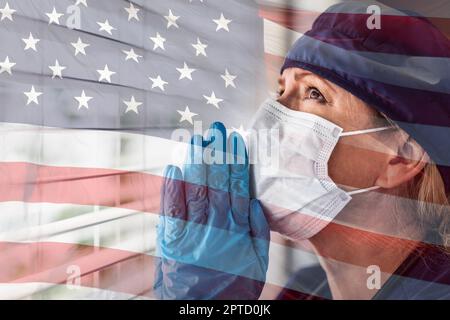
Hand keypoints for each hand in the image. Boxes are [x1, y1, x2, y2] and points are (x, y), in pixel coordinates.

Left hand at [154, 122, 269, 299]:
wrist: (201, 314)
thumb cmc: (231, 289)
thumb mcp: (258, 266)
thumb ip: (258, 233)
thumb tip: (255, 203)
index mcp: (238, 233)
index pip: (238, 189)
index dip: (237, 163)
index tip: (236, 141)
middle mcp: (214, 230)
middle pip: (216, 185)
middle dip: (216, 154)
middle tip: (216, 129)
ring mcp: (191, 234)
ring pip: (194, 192)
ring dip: (195, 163)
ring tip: (196, 139)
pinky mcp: (170, 241)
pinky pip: (171, 211)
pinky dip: (171, 188)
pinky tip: (173, 167)